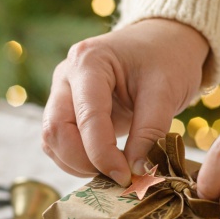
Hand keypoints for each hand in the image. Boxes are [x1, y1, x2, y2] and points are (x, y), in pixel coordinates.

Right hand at [42, 18, 209, 185]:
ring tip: (113, 170)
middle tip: (117, 176)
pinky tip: (104, 163)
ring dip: (77, 164)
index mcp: (88, 62)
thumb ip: (149, 132)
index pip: (86, 118)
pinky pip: (58, 143)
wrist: (164, 42)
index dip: (102, 154)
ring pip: (52, 140)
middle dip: (83, 161)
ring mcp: (61, 93)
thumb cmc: (167, 58)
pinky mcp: (65, 110)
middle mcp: (66, 76)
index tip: (126, 176)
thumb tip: (135, 172)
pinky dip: (76, 160)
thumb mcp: (166, 91)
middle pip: (55, 130)